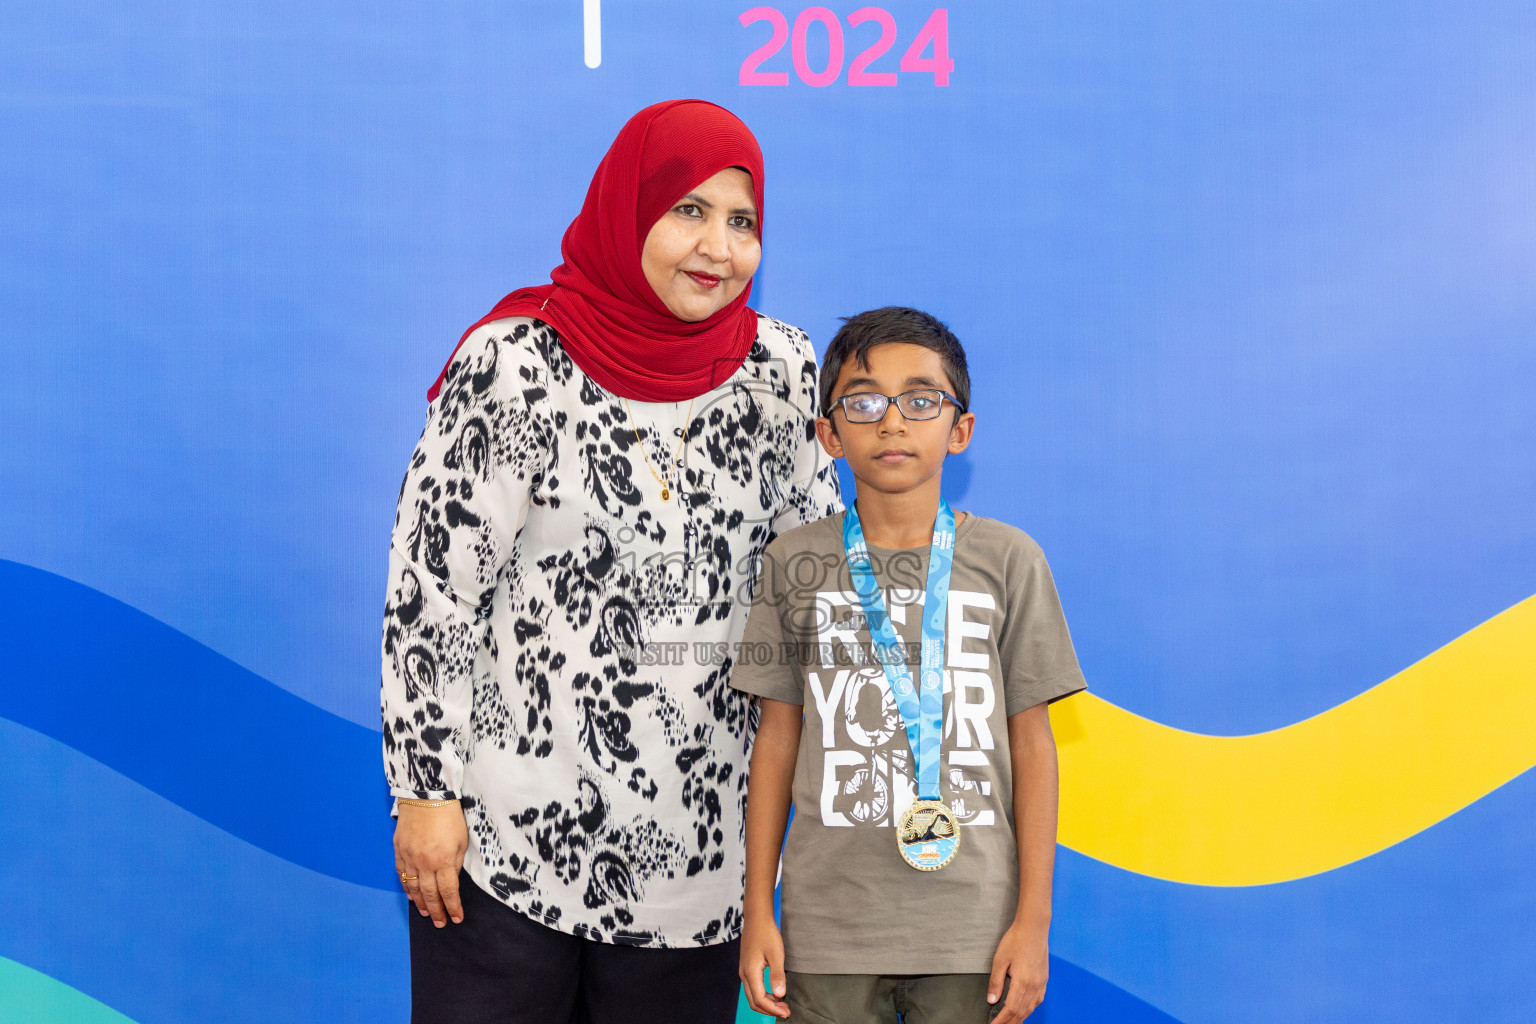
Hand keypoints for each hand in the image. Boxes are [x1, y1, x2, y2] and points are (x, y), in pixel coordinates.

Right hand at [394, 800, 468, 926]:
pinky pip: (401, 874)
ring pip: (413, 888)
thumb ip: (456, 863)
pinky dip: (406, 887)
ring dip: (420, 903)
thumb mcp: (462, 840)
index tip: (456, 919)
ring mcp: (409, 857)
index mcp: (443, 861)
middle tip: (440, 923)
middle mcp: (424, 863)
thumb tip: (451, 880)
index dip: (453, 908)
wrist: (426, 795)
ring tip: (425, 913)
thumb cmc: (449, 816)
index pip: (448, 892)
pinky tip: (411, 895)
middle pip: (430, 894)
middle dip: (436, 911)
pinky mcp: (399, 850)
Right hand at [738, 910, 789, 1018]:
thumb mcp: (776, 954)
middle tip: (786, 1011)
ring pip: (753, 996)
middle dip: (769, 1010)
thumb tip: (780, 995)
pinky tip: (775, 993)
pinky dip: (764, 995)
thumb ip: (777, 975)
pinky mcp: (747, 968)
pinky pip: (753, 988)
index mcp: (751, 972)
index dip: (773, 1009)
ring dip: (767, 1003)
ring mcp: (744, 971)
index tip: (786, 1012)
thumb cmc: (766, 934)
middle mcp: (744, 974)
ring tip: (782, 1004)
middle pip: (754, 1001)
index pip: (760, 999)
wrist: (757, 918)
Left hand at [986, 919, 1048, 1022]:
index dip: (1001, 1020)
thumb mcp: (1000, 960)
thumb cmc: (1016, 940)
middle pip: (1022, 1012)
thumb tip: (992, 1000)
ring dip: (1021, 1018)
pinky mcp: (1044, 979)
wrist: (1034, 928)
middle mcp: (1034, 986)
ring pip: (1031, 1008)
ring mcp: (1041, 983)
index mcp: (1023, 982)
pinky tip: (1025, 1009)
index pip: (1011, 1009)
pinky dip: (1030, 1008)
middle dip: (1010, 1022)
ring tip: (1011, 1022)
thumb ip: (996, 982)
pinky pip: (1038, 1000)